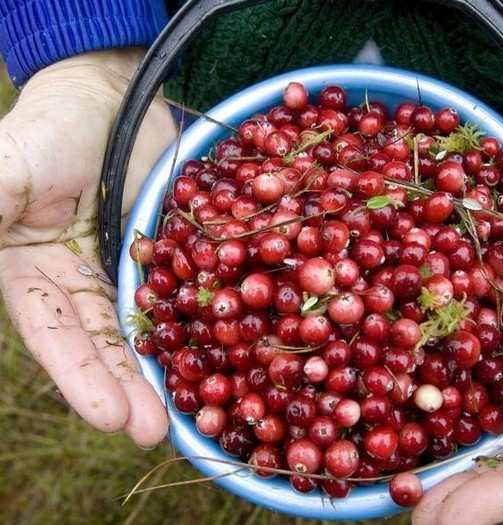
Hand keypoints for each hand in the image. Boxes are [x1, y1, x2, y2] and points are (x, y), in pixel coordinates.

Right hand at [0, 50, 176, 446]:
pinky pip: (194, 292)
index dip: (81, 379)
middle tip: (157, 432)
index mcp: (38, 277)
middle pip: (109, 346)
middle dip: (131, 390)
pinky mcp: (177, 257)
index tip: (110, 418)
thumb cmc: (50, 126)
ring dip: (174, 370)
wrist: (111, 96)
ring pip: (155, 330)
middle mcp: (87, 287)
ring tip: (198, 413)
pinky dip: (211, 323)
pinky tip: (235, 352)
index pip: (57, 337)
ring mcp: (135, 274)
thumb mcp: (10, 166)